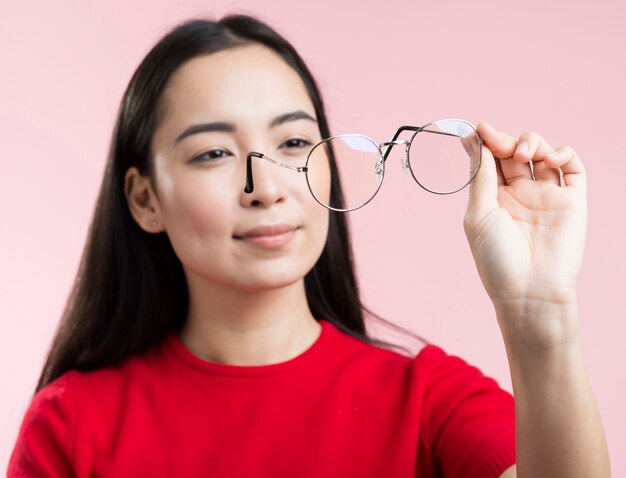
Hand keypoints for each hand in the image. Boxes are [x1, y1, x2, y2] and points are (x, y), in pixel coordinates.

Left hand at [463, 122, 586, 344]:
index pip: (490, 160)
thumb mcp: (479, 213)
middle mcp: (520, 194)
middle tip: (495, 138)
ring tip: (521, 154)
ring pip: (541, 153)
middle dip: (504, 140)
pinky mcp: (572, 200)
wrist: (530, 290)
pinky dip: (563, 153)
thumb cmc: (497, 257)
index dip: (484, 142)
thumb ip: (480, 177)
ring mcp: (547, 195)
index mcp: (493, 198)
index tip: (475, 129)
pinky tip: (549, 158)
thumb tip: (472, 141)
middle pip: (513, 152)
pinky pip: (572, 166)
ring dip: (530, 142)